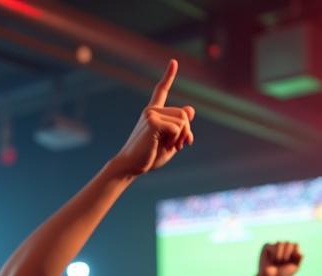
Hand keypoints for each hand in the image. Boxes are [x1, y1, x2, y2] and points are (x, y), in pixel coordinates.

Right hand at [112, 59, 194, 176]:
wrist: (131, 166)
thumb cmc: (148, 157)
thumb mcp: (169, 141)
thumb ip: (180, 127)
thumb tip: (191, 109)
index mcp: (153, 113)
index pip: (161, 91)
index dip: (168, 76)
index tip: (173, 62)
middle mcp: (152, 110)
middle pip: (183, 113)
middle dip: (186, 131)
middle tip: (181, 146)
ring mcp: (151, 114)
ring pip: (182, 120)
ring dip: (182, 136)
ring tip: (173, 147)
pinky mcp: (152, 121)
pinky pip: (177, 127)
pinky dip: (177, 139)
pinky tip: (169, 146)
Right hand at [258, 242, 302, 275]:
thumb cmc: (282, 275)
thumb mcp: (295, 267)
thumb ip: (299, 258)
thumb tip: (299, 251)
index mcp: (290, 251)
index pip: (296, 245)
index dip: (295, 252)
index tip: (291, 261)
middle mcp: (282, 247)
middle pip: (289, 243)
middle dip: (288, 253)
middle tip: (284, 262)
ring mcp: (274, 246)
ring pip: (281, 242)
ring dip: (281, 254)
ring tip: (278, 261)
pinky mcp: (266, 247)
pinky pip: (273, 245)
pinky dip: (275, 253)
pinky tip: (272, 260)